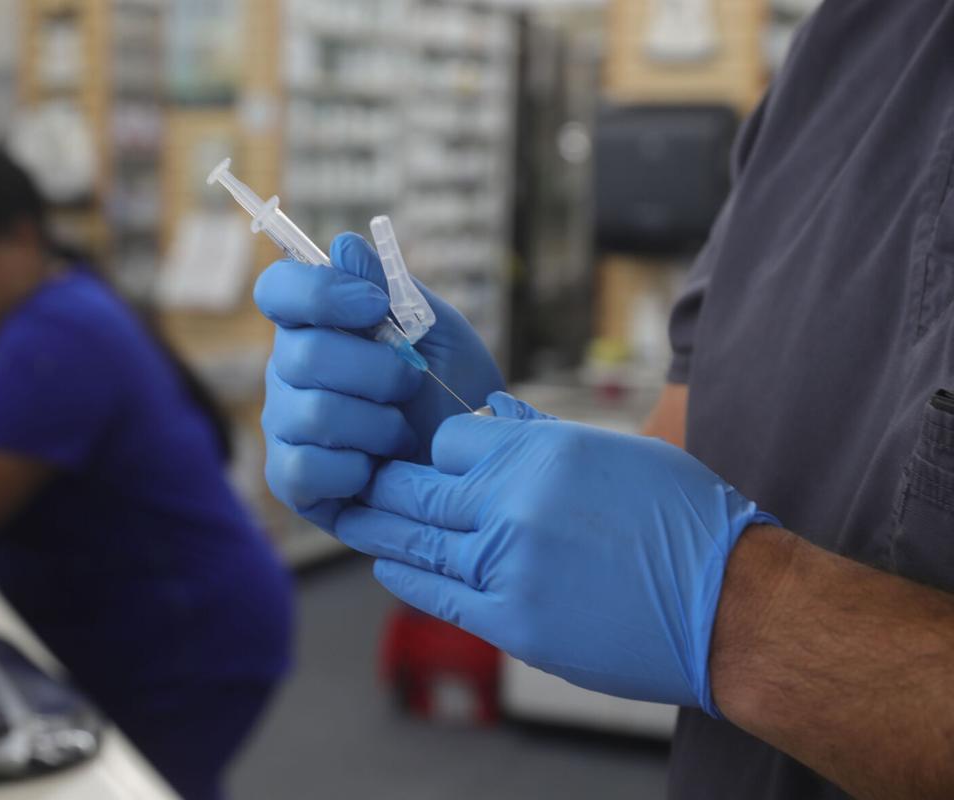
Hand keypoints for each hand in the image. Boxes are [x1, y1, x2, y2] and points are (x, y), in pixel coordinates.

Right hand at [255, 232, 503, 529]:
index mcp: (317, 326)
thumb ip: (393, 289)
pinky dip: (355, 468)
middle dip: (376, 369)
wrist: (477, 470)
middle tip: (412, 383)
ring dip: (377, 424)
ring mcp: (285, 427)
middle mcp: (289, 372)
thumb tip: (344, 245)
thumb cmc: (455, 395)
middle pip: (303, 353)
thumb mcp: (439, 334)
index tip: (374, 304)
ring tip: (402, 434)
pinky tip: (379, 471)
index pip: (279, 290)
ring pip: (312, 412)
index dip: (319, 292)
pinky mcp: (291, 481)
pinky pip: (305, 468)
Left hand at [334, 392, 776, 715]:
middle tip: (357, 481)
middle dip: (383, 484)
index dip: (435, 450)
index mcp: (540, 453)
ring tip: (353, 519)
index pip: (448, 440)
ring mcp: (507, 566)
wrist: (732, 606)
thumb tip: (496, 409)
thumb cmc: (686, 521)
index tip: (433, 461)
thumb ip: (543, 434)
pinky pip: (437, 594)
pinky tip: (389, 564)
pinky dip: (406, 576)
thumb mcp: (617, 453)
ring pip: (414, 540)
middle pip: (416, 488)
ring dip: (378, 529)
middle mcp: (513, 504)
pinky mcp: (512, 623)